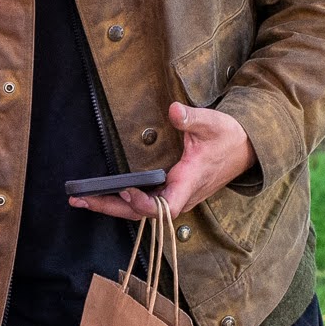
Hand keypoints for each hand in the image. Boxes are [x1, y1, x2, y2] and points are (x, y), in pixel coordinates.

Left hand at [73, 104, 252, 220]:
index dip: (143, 204)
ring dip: (111, 206)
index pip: (164, 207)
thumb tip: (174, 111)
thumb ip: (191, 118)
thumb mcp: (212, 123)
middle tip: (79, 199)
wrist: (245, 148)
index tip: (126, 189)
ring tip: (82, 198)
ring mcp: (175, 197)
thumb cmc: (228, 137)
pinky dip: (122, 201)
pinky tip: (103, 195)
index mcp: (189, 182)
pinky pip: (144, 204)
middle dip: (110, 208)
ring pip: (140, 211)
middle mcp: (180, 196)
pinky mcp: (172, 193)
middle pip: (141, 214)